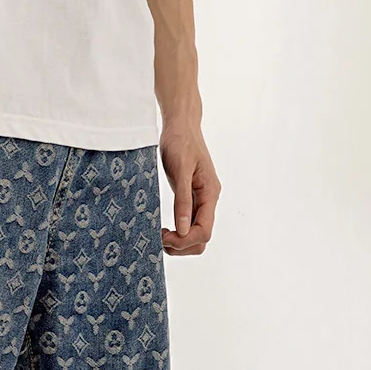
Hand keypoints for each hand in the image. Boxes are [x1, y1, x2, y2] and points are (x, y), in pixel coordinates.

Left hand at [158, 117, 219, 255]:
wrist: (181, 125)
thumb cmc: (181, 142)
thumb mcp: (180, 170)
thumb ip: (182, 201)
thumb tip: (182, 230)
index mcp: (210, 194)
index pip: (204, 232)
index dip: (184, 240)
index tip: (164, 236)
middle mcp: (208, 200)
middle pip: (201, 239)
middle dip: (181, 245)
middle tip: (160, 237)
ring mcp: (201, 201)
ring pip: (195, 235)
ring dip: (179, 242)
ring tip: (160, 234)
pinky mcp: (192, 199)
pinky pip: (188, 224)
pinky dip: (177, 232)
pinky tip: (163, 228)